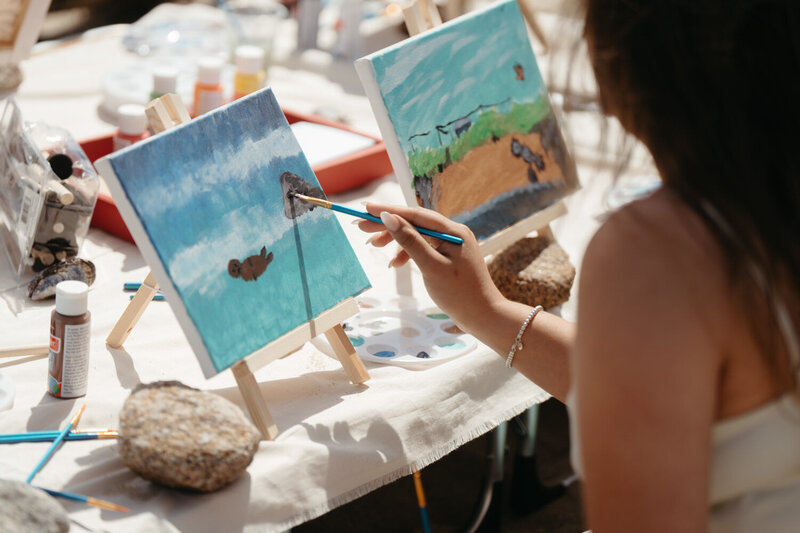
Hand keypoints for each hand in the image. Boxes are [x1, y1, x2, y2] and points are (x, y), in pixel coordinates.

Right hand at [357, 203, 504, 331]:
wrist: (483, 317)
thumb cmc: (459, 294)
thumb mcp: (430, 267)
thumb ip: (409, 241)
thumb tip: (388, 218)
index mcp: (453, 231)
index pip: (416, 214)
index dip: (390, 211)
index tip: (366, 209)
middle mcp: (453, 234)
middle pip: (415, 223)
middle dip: (389, 225)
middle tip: (362, 228)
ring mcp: (452, 246)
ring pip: (418, 236)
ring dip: (396, 240)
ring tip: (375, 246)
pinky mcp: (449, 258)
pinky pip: (424, 248)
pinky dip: (408, 253)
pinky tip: (395, 263)